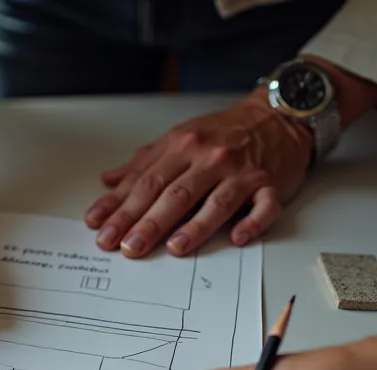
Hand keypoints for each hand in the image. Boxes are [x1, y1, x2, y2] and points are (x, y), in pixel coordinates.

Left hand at [85, 89, 311, 257]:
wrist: (276, 116)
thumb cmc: (224, 131)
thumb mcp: (179, 138)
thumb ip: (144, 163)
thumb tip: (109, 182)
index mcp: (182, 145)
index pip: (146, 180)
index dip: (121, 206)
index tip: (100, 227)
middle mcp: (209, 157)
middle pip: (174, 193)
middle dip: (147, 222)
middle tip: (126, 246)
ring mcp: (241, 171)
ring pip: (215, 201)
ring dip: (195, 226)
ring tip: (174, 247)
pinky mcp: (269, 184)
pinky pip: (263, 206)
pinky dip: (252, 222)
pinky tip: (236, 238)